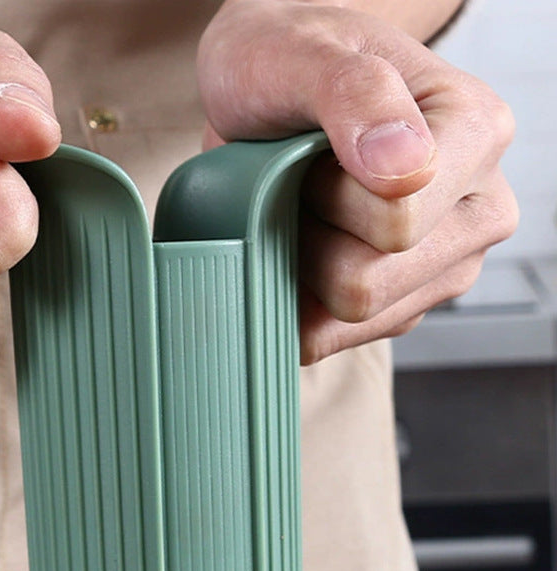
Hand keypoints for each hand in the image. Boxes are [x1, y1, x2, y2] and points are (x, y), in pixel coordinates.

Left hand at [198, 0, 517, 363]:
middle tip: (297, 184)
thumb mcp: (300, 53)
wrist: (272, 89)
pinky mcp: (403, 305)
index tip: (309, 150)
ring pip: (345, 320)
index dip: (323, 196)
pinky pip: (329, 337)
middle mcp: (478, 211)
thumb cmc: (286, 65)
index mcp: (476, 134)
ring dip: (299, 270)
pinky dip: (296, 299)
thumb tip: (406, 171)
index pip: (397, 222)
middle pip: (364, 286)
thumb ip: (354, 94)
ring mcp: (443, 267)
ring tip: (302, 209)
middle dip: (307, 240)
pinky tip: (301, 246)